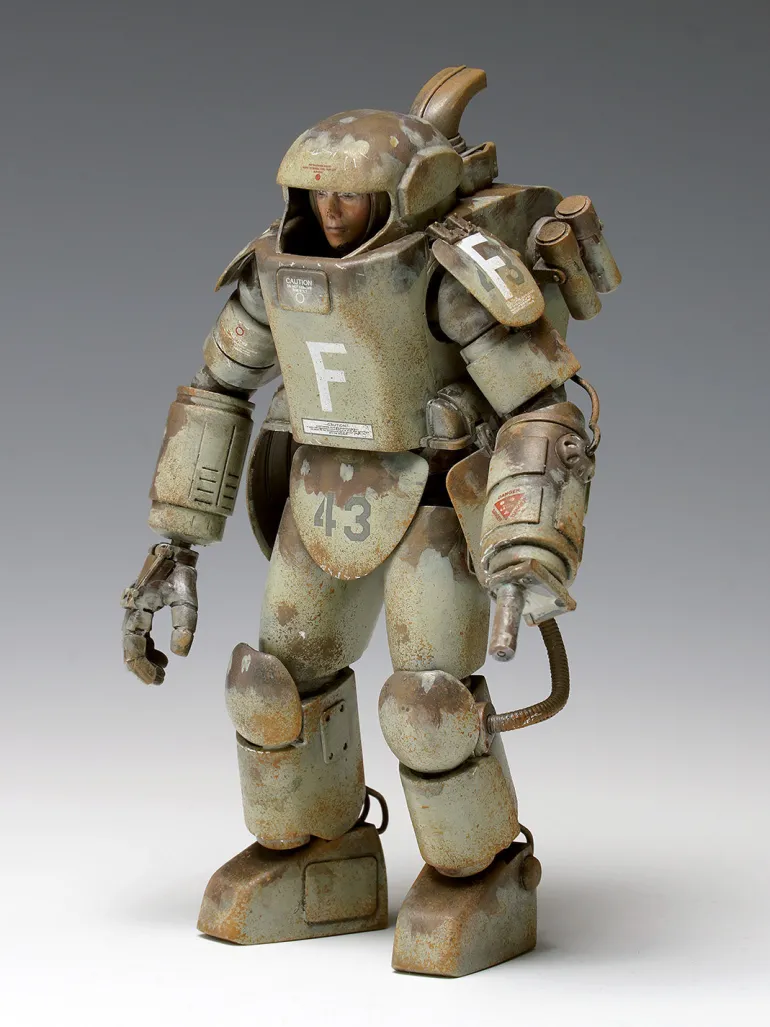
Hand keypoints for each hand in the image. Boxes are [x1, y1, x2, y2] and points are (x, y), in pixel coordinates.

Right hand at [121, 542, 198, 683]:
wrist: (174, 552)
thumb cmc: (179, 574)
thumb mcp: (186, 598)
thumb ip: (184, 624)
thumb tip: (181, 653)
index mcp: (138, 609)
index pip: (134, 645)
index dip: (142, 666)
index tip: (156, 679)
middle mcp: (132, 611)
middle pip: (130, 647)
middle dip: (142, 667)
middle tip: (158, 681)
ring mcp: (136, 611)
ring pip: (135, 642)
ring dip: (146, 659)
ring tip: (162, 673)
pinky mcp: (143, 610)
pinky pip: (142, 635)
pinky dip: (150, 649)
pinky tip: (164, 659)